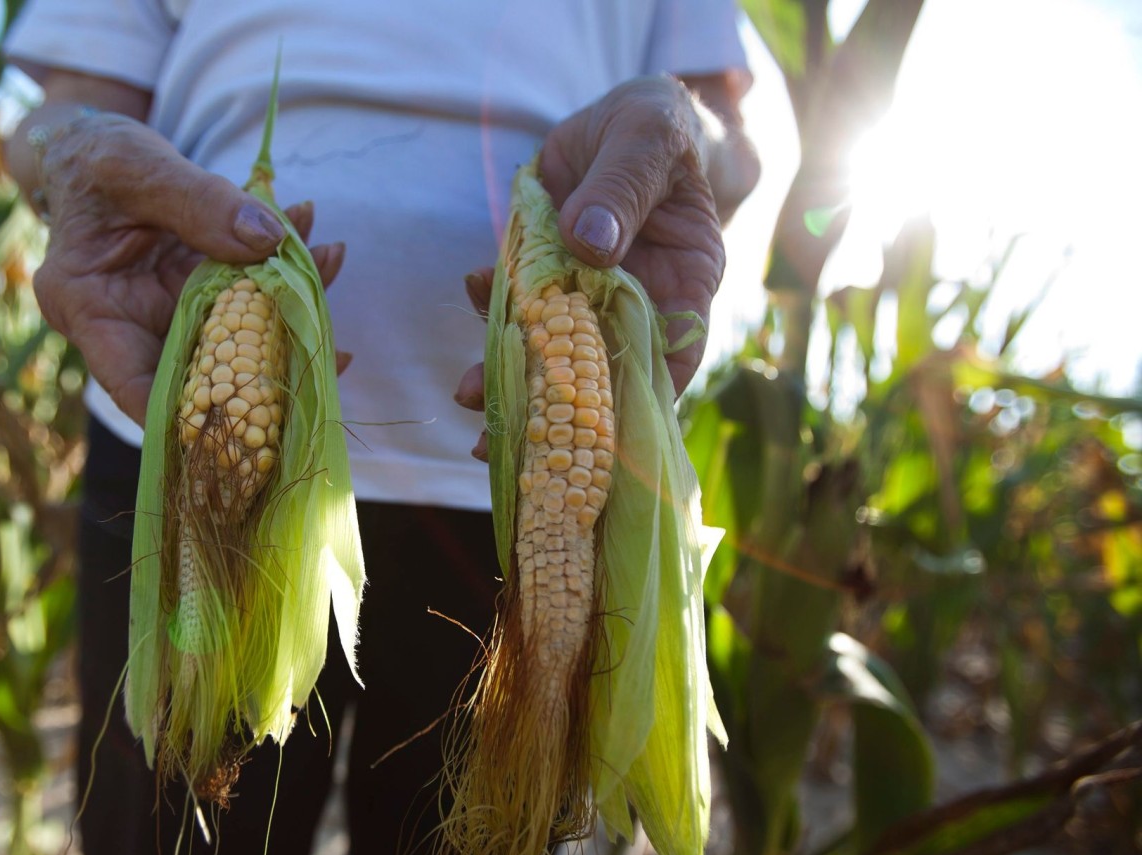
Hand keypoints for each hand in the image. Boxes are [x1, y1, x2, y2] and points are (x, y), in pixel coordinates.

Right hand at [30, 112, 344, 423]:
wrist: (91, 147)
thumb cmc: (94, 156)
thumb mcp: (136, 166)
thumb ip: (198, 201)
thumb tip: (270, 241)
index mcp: (87, 310)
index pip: (133, 385)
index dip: (191, 414)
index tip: (256, 420)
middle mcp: (129, 327)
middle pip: (200, 369)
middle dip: (270, 363)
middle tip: (334, 349)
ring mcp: (168, 313)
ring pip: (236, 333)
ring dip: (290, 307)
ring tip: (330, 260)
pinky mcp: (198, 294)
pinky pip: (248, 296)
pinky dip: (283, 273)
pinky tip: (317, 244)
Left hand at [454, 76, 724, 459]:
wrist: (620, 116)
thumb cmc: (656, 127)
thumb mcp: (648, 140)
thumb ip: (623, 188)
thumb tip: (591, 242)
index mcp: (685, 279)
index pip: (673, 353)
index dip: (638, 398)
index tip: (597, 431)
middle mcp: (637, 299)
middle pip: (601, 370)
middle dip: (552, 409)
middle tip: (503, 439)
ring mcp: (588, 292)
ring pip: (552, 347)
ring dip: (511, 374)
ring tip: (469, 395)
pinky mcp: (547, 273)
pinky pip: (519, 301)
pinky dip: (495, 305)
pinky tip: (476, 286)